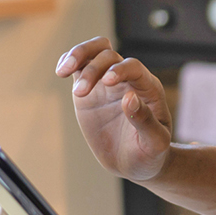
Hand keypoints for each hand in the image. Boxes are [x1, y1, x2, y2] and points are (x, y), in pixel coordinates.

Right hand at [56, 37, 172, 181]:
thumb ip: (144, 120)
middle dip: (93, 69)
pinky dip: (68, 61)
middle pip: (109, 54)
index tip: (107, 82)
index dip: (120, 70)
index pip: (133, 67)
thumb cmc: (150, 153)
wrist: (135, 162)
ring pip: (94, 52)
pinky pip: (79, 66)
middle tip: (80, 93)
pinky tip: (61, 71)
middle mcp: (128, 80)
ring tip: (63, 72)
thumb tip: (129, 97)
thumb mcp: (154, 142)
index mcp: (148, 89)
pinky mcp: (90, 89)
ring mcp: (107, 82)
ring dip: (78, 55)